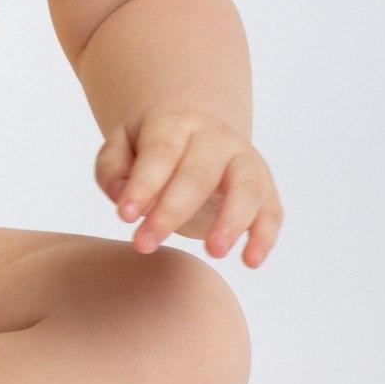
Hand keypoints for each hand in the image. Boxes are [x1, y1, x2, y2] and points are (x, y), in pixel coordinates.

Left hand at [94, 107, 282, 266]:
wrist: (194, 138)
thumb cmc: (152, 151)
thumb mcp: (121, 149)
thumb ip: (112, 169)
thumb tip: (123, 197)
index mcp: (175, 122)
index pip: (161, 151)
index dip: (143, 184)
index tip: (124, 217)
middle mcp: (215, 136)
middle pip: (198, 173)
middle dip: (171, 212)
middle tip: (144, 244)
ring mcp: (244, 159)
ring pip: (246, 187)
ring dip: (231, 220)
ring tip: (213, 252)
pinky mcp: (265, 187)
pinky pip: (272, 210)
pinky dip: (265, 235)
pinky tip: (251, 261)